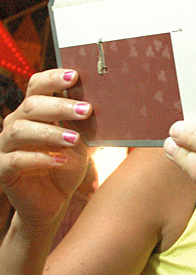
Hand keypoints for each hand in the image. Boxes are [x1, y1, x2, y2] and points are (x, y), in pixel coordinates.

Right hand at [0, 69, 90, 226]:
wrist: (54, 201)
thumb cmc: (67, 163)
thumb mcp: (79, 139)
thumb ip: (82, 121)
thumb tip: (104, 98)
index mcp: (34, 111)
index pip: (36, 86)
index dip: (53, 78)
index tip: (75, 75)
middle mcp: (16, 124)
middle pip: (31, 105)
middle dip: (60, 106)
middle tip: (87, 110)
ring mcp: (6, 147)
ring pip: (19, 130)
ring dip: (50, 132)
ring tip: (75, 139)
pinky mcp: (2, 170)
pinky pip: (14, 160)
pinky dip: (39, 158)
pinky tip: (61, 160)